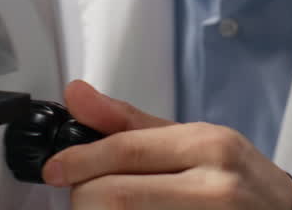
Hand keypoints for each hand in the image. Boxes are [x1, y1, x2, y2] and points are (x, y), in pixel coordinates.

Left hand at [43, 80, 291, 208]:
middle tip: (86, 195)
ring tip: (110, 209)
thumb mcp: (191, 139)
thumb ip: (128, 122)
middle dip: (84, 198)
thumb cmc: (236, 179)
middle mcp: (213, 187)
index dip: (79, 161)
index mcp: (207, 146)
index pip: (126, 151)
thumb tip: (76, 94)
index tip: (55, 170)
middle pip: (113, 196)